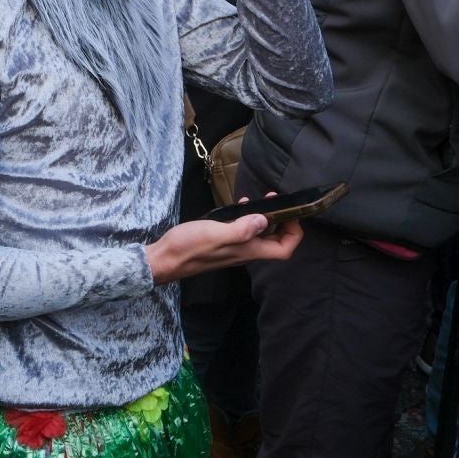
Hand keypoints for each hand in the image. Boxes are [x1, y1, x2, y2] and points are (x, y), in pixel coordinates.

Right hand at [145, 210, 302, 284]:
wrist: (165, 258)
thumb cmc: (189, 247)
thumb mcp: (216, 234)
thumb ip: (242, 229)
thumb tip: (265, 220)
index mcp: (248, 251)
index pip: (284, 249)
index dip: (294, 233)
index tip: (292, 213)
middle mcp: (245, 252)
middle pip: (275, 241)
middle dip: (282, 221)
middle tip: (275, 199)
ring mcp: (233, 248)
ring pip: (260, 235)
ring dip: (265, 217)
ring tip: (261, 199)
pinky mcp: (222, 242)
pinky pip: (243, 231)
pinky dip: (247, 218)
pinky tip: (240, 206)